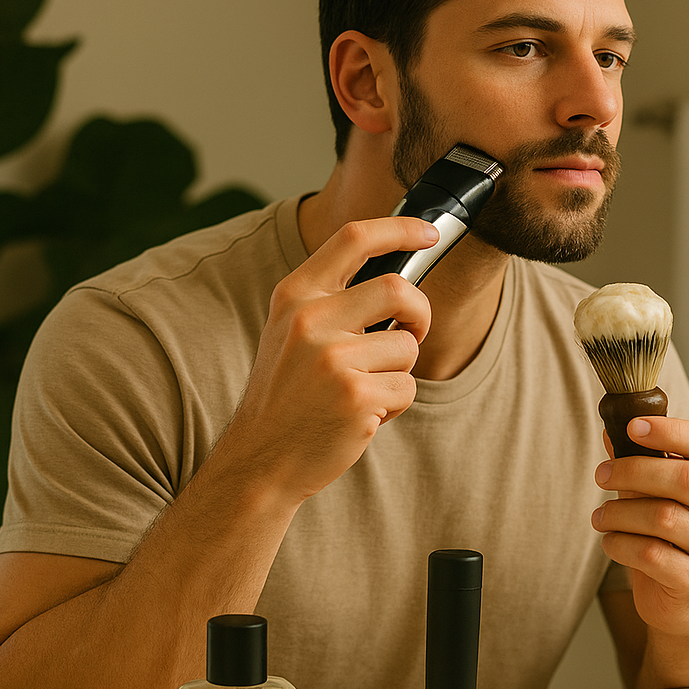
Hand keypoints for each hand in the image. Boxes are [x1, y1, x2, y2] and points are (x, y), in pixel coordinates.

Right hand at [219, 216, 439, 504]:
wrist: (260, 459)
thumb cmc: (286, 395)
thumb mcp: (291, 332)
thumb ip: (332, 301)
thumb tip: (398, 280)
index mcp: (295, 296)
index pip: (353, 238)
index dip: (399, 229)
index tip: (428, 233)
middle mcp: (310, 320)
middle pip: (398, 289)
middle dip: (420, 313)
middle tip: (411, 334)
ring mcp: (333, 359)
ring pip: (408, 347)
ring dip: (401, 371)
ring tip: (366, 389)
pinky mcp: (356, 397)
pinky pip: (407, 387)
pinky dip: (396, 404)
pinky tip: (362, 415)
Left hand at [591, 416, 688, 639]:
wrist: (682, 598)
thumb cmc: (670, 534)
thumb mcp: (656, 491)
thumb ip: (639, 461)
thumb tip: (609, 430)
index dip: (670, 430)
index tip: (632, 426)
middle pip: (686, 478)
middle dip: (634, 471)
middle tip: (601, 474)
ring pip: (664, 517)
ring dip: (619, 512)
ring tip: (601, 516)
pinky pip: (650, 554)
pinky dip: (620, 543)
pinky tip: (611, 541)